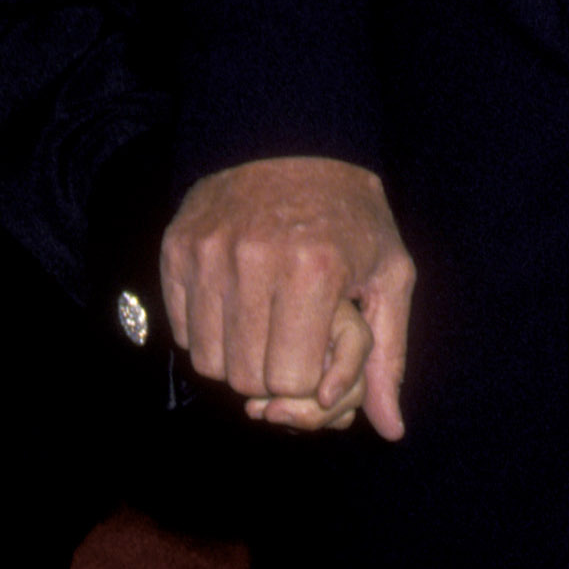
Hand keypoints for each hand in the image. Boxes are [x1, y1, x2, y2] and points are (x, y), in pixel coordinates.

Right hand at [160, 155, 414, 440]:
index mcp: (315, 272)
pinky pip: (182, 330)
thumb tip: (391, 430)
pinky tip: (234, 307)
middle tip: (288, 344)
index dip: (309, 381)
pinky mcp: (177, 249)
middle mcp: (255, 262)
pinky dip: (207, 333)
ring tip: (262, 327)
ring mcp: (209, 254)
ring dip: (236, 359)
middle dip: (271, 375)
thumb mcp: (389, 273)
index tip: (318, 353)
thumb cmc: (351, 215)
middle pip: (247, 378)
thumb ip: (388, 356)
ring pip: (209, 361)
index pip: (294, 381)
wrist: (293, 138)